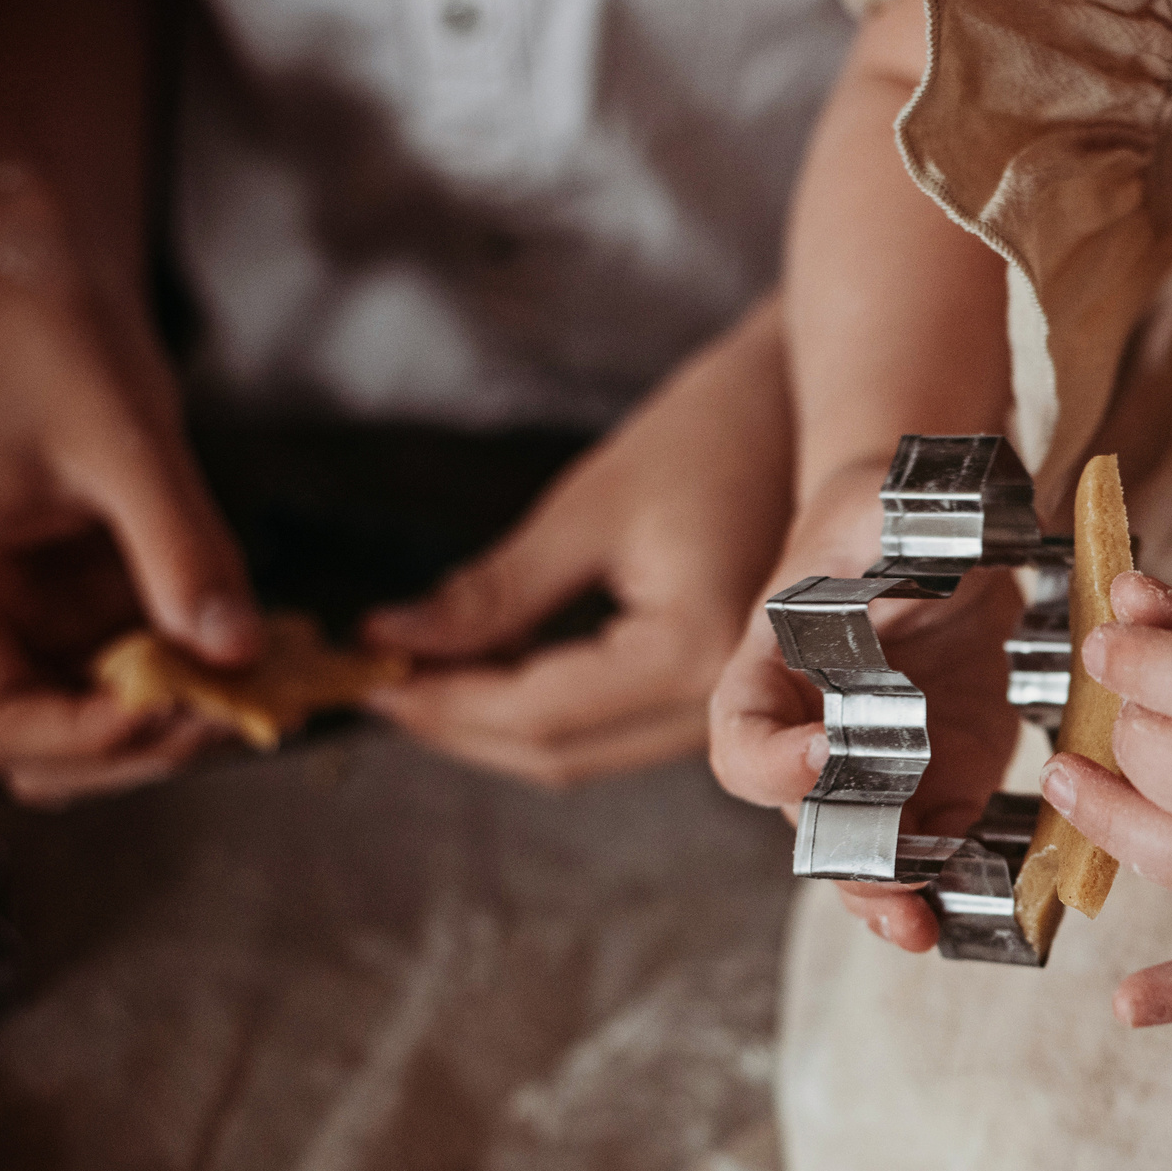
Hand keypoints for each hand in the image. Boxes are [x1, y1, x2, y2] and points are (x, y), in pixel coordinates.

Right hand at [0, 269, 261, 804]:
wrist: (59, 295)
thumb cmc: (65, 349)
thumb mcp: (129, 441)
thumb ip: (182, 547)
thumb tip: (238, 651)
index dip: (85, 740)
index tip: (180, 713)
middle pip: (42, 754)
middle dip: (140, 750)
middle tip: (241, 711)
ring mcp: (31, 622)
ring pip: (92, 732)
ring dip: (173, 731)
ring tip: (261, 693)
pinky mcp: (83, 611)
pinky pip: (134, 682)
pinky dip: (194, 689)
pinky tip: (258, 662)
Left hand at [362, 299, 795, 786]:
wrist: (805, 415)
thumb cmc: (711, 437)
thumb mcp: (589, 509)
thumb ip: (491, 594)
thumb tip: (390, 641)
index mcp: (692, 653)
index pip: (536, 713)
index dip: (441, 704)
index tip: (366, 674)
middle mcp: (717, 704)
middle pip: (557, 754)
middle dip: (458, 726)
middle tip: (378, 680)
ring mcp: (721, 709)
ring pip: (581, 753)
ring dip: (494, 724)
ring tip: (420, 671)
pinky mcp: (712, 695)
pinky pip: (611, 729)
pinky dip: (541, 708)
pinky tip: (489, 664)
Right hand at [708, 455, 1023, 951]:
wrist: (939, 532)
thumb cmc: (888, 513)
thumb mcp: (880, 509)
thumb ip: (890, 527)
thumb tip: (932, 529)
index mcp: (770, 673)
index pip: (743, 737)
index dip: (773, 759)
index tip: (825, 753)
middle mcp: (812, 737)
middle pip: (807, 821)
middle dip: (845, 863)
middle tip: (891, 889)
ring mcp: (878, 770)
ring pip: (866, 856)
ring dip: (891, 897)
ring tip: (923, 929)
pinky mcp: (944, 784)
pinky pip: (938, 847)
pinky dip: (956, 880)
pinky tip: (986, 901)